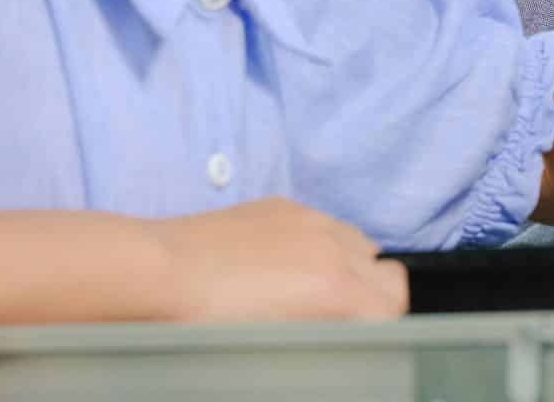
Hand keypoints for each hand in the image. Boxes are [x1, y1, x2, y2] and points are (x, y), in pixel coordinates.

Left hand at [153, 200, 408, 323]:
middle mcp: (334, 248)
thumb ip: (320, 338)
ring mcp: (310, 220)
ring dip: (351, 269)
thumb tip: (335, 338)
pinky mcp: (285, 206)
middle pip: (390, 274)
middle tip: (339, 324)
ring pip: (360, 244)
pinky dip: (319, 246)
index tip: (356, 343)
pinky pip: (325, 225)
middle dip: (375, 300)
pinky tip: (281, 266)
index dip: (381, 329)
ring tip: (309, 293)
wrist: (158, 272)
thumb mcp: (271, 347)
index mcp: (334, 291)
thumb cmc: (203, 325)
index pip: (395, 307)